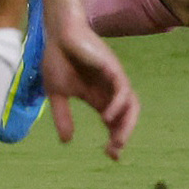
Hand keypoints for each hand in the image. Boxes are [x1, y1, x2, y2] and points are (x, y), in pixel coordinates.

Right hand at [42, 21, 137, 158]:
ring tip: (117, 141)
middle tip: (114, 151)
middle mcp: (111, 89)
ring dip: (126, 124)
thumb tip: (66, 141)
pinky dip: (118, 104)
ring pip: (131, 104)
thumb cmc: (58, 58)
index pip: (114, 121)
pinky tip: (106, 117)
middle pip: (128, 115)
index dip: (115, 138)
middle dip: (124, 134)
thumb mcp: (57, 93)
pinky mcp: (112, 67)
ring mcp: (113, 78)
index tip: (111, 156)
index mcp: (99, 96)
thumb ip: (62, 115)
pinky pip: (122, 88)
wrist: (58, 32)